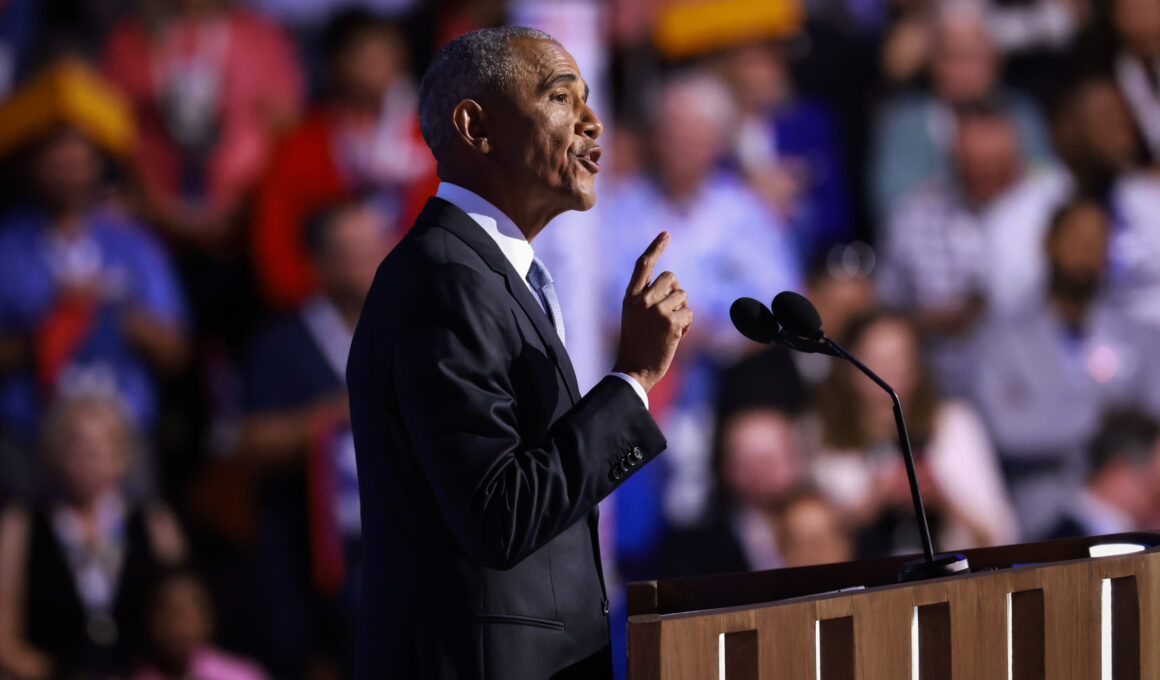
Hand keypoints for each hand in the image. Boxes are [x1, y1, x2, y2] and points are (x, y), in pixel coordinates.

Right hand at [612, 232, 692, 392]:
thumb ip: (647, 298)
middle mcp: (642, 300)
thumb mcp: (633, 316)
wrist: (634, 370)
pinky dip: (687, 324)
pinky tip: (676, 336)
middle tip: (669, 311)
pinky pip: (689, 312)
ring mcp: (656, 310)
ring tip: (669, 328)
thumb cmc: (637, 344)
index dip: (655, 247)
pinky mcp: (670, 322)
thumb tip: (674, 286)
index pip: (644, 264)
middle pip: (672, 277)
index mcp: (630, 296)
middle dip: (676, 291)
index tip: (666, 234)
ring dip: (682, 310)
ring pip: (683, 296)